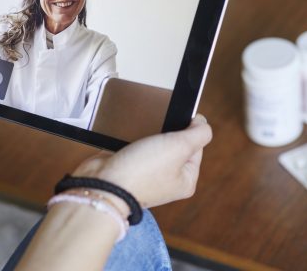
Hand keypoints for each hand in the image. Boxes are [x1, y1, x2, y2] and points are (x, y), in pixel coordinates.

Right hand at [73, 115, 211, 207]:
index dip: (189, 130)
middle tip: (157, 132)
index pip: (197, 146)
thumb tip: (202, 122)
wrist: (104, 183)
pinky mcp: (128, 166)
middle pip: (175, 143)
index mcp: (186, 180)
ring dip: (149, 134)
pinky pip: (136, 146)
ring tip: (142, 135)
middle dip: (166, 132)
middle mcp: (168, 179)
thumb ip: (199, 133)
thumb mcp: (180, 147)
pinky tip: (129, 138)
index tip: (176, 123)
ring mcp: (147, 174)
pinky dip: (133, 139)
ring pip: (154, 143)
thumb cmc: (142, 170)